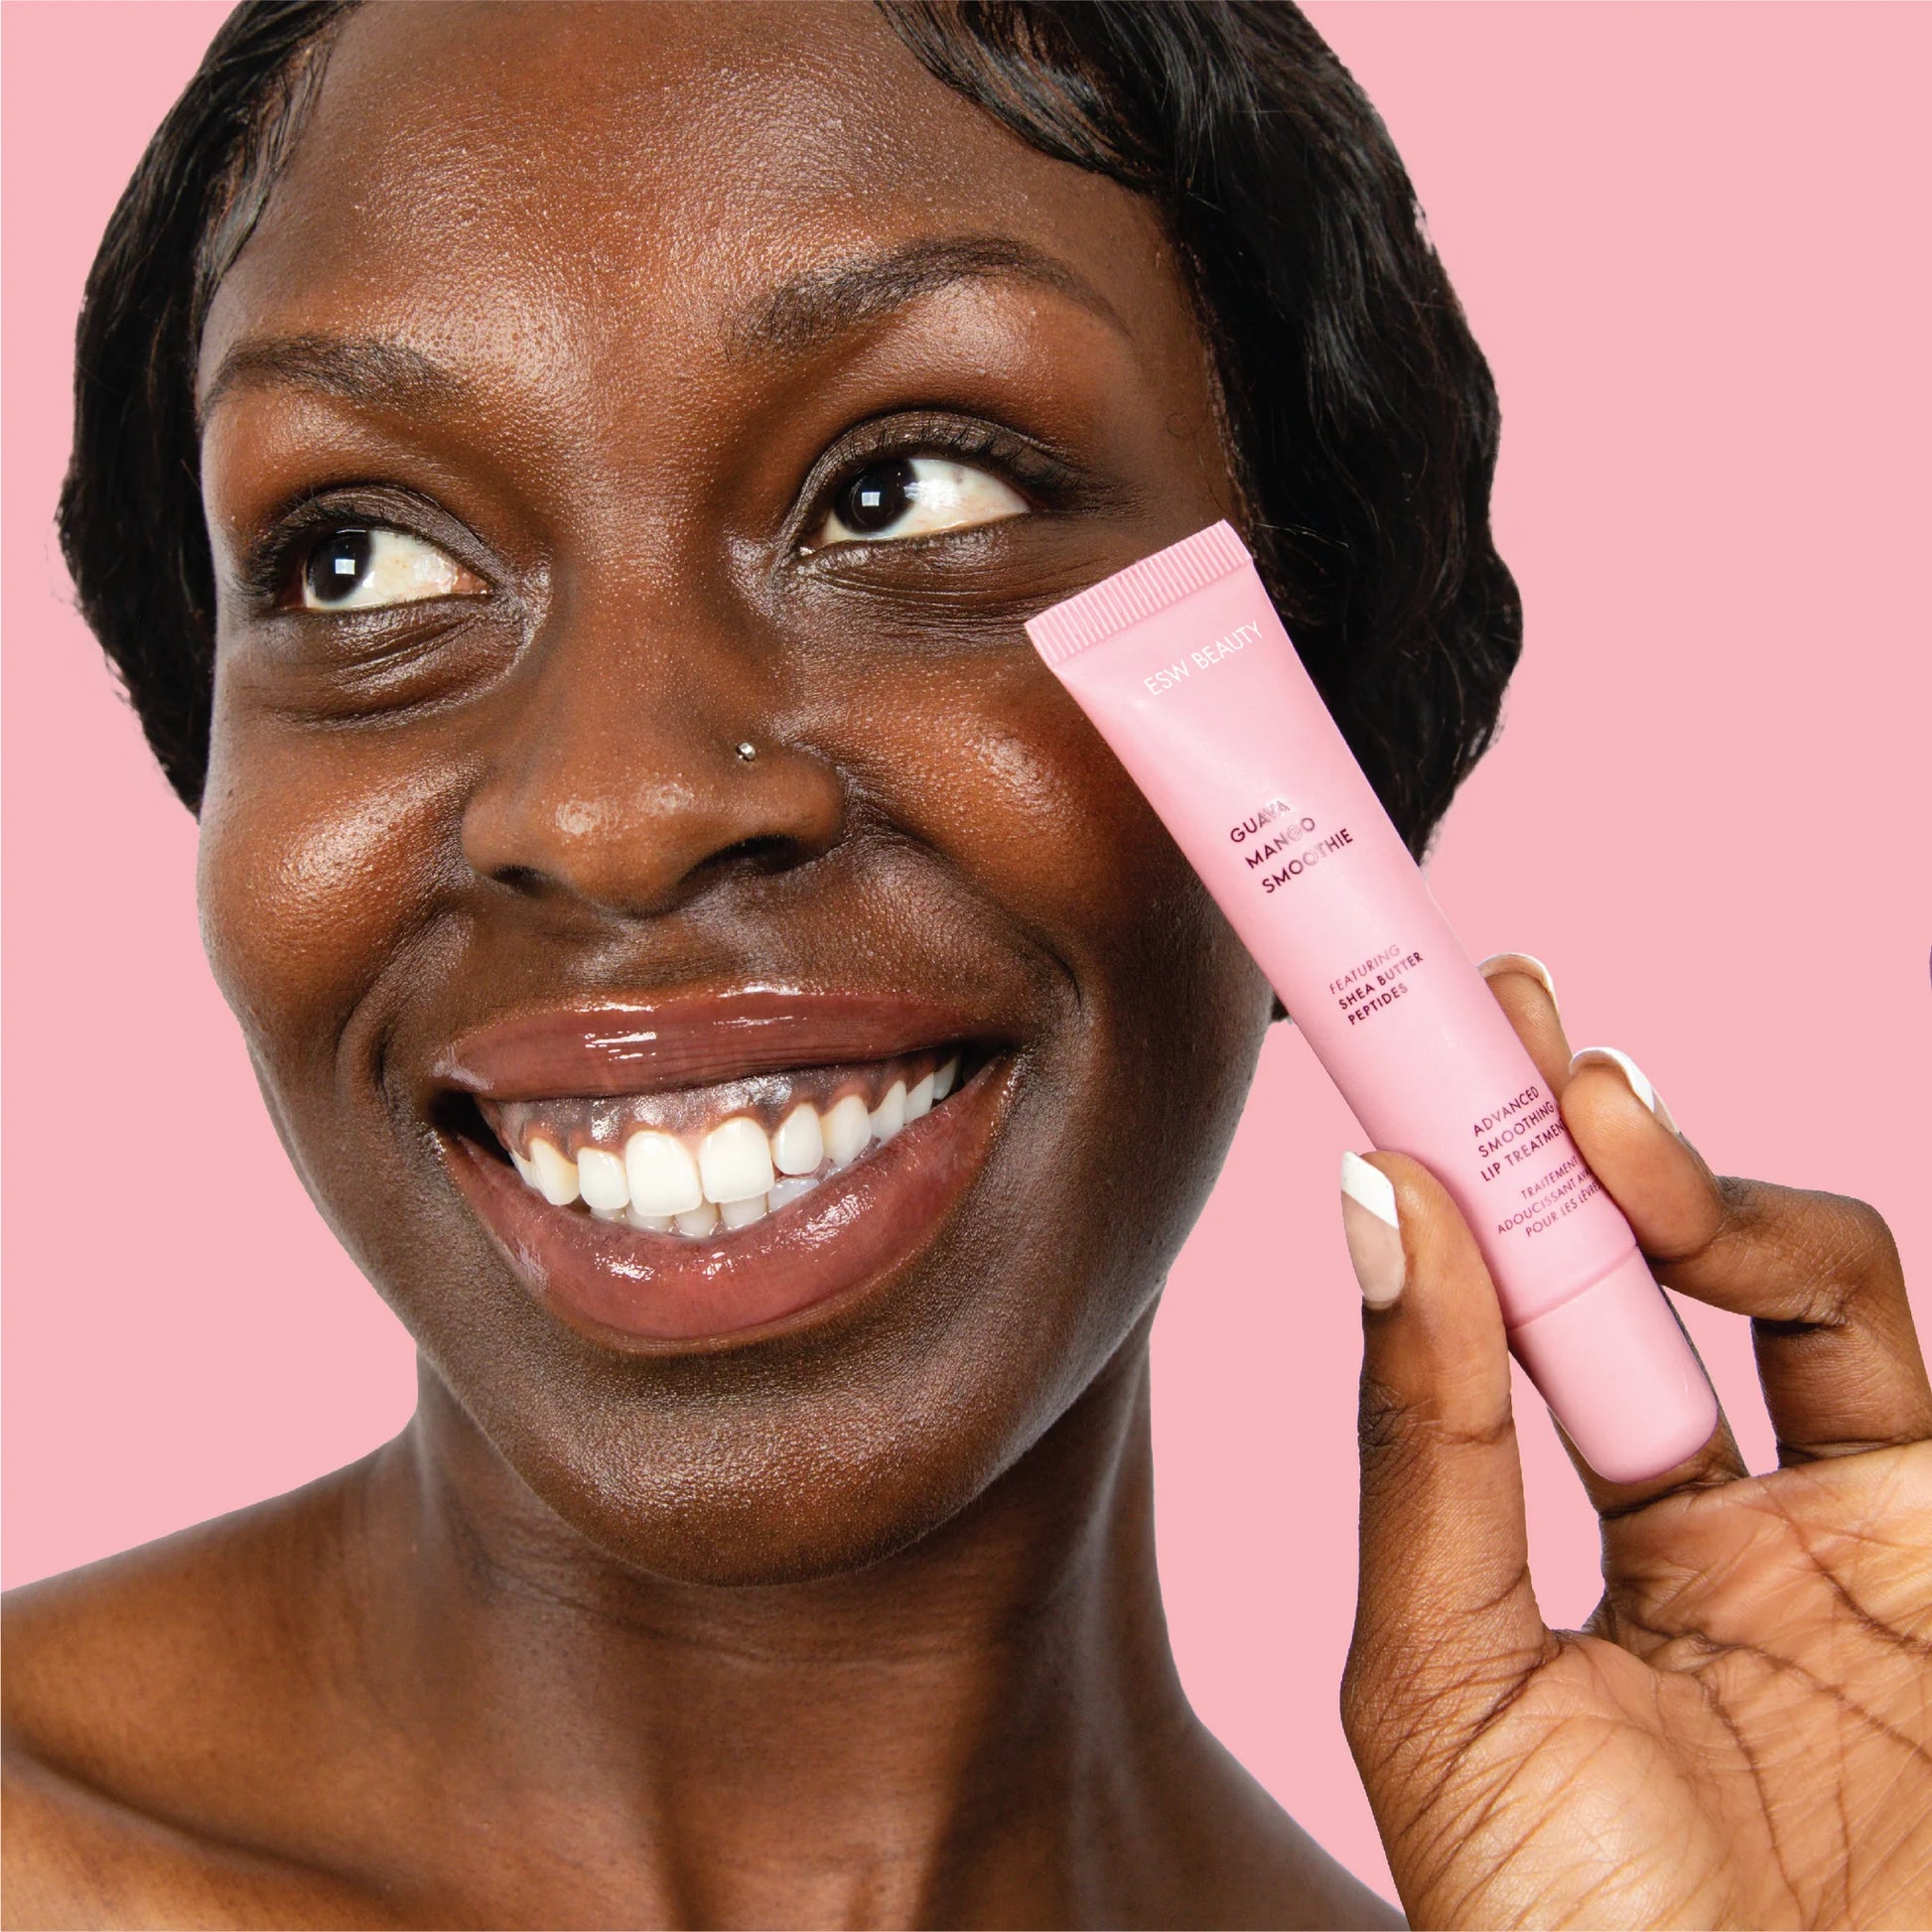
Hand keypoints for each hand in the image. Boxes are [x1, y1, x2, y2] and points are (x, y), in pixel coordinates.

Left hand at [1337, 958, 1931, 1928]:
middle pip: (1699, 1265)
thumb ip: (1427, 1445)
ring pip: (1836, 1292)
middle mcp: (1757, 1515)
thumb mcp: (1450, 1677)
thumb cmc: (1571, 1930)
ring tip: (1611, 1152)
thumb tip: (1374, 1197)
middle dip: (1622, 1145)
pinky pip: (1927, 1411)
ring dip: (1733, 1204)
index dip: (1509, 1162)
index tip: (1456, 1027)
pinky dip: (1823, 1275)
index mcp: (1620, 1532)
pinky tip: (1755, 1253)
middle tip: (1540, 1049)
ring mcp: (1886, 1544)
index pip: (1554, 1300)